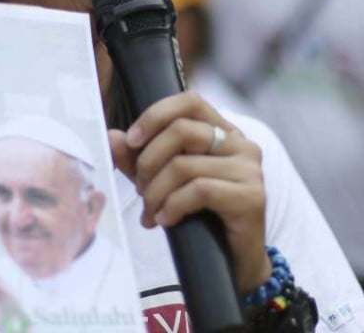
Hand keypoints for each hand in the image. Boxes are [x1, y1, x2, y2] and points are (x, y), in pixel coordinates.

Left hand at [108, 91, 271, 292]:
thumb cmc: (201, 216)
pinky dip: (173, 206)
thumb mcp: (165, 181)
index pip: (190, 101)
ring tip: (150, 212)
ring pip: (184, 165)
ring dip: (156, 192)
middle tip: (140, 190)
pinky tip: (165, 220)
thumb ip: (140, 158)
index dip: (155, 115)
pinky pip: (199, 191)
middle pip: (182, 131)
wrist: (234, 262)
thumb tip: (112, 137)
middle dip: (149, 161)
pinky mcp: (251, 196)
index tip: (131, 140)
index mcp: (223, 131)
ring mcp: (249, 169)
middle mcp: (241, 143)